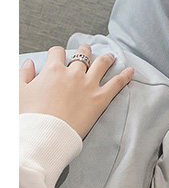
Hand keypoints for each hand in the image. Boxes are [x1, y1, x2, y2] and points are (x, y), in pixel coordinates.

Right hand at [19, 45, 133, 139]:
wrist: (44, 137)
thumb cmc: (28, 117)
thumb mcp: (18, 93)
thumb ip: (23, 75)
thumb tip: (29, 62)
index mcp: (52, 71)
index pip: (57, 53)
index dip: (57, 54)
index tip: (57, 56)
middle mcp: (72, 74)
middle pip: (82, 55)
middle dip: (84, 51)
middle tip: (86, 51)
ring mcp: (88, 85)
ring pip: (101, 64)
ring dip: (106, 58)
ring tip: (110, 56)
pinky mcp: (100, 99)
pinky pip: (116, 83)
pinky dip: (125, 76)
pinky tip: (131, 70)